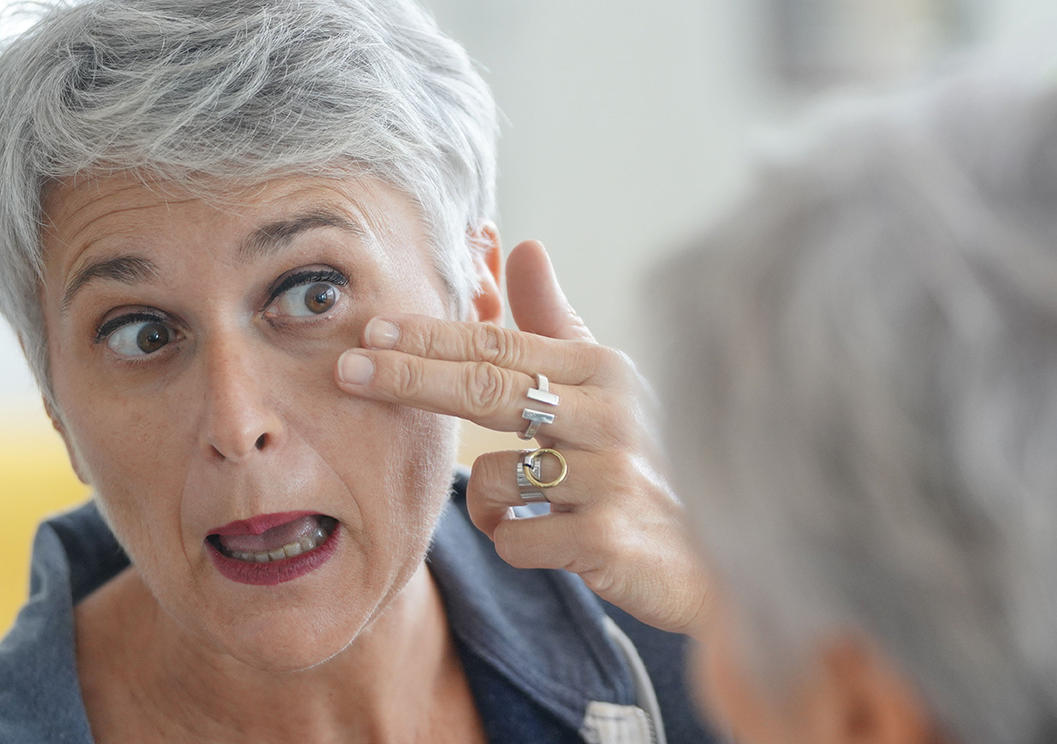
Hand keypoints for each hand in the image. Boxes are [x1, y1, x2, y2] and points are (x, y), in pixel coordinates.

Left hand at [336, 240, 709, 635]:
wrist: (708, 556)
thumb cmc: (642, 460)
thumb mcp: (605, 383)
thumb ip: (555, 319)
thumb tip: (521, 243)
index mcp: (603, 372)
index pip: (501, 346)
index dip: (430, 338)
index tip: (371, 331)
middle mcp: (609, 416)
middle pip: (487, 389)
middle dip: (411, 378)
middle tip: (347, 370)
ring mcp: (611, 479)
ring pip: (493, 480)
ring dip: (493, 500)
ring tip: (540, 508)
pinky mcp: (607, 541)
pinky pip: (515, 540)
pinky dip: (516, 542)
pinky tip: (555, 542)